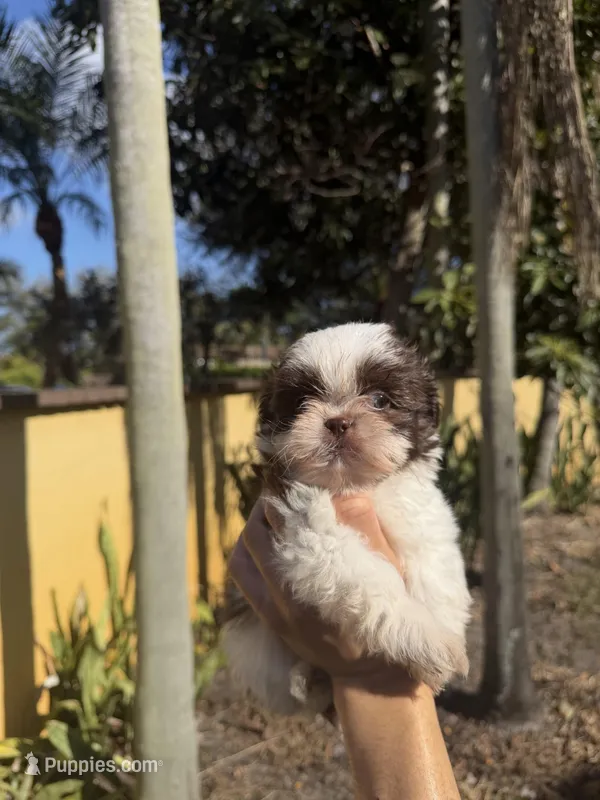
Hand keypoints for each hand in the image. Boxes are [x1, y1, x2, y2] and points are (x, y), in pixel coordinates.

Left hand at [228, 494, 411, 687]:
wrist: (372, 674)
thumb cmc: (387, 611)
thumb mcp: (385, 565)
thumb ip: (362, 522)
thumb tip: (340, 485)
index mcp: (324, 566)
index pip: (293, 511)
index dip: (293, 487)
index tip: (301, 475)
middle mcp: (293, 585)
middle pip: (263, 525)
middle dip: (272, 501)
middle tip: (286, 486)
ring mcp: (275, 603)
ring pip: (246, 546)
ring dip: (255, 524)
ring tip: (273, 511)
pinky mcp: (268, 616)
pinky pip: (241, 571)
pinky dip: (246, 548)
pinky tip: (263, 540)